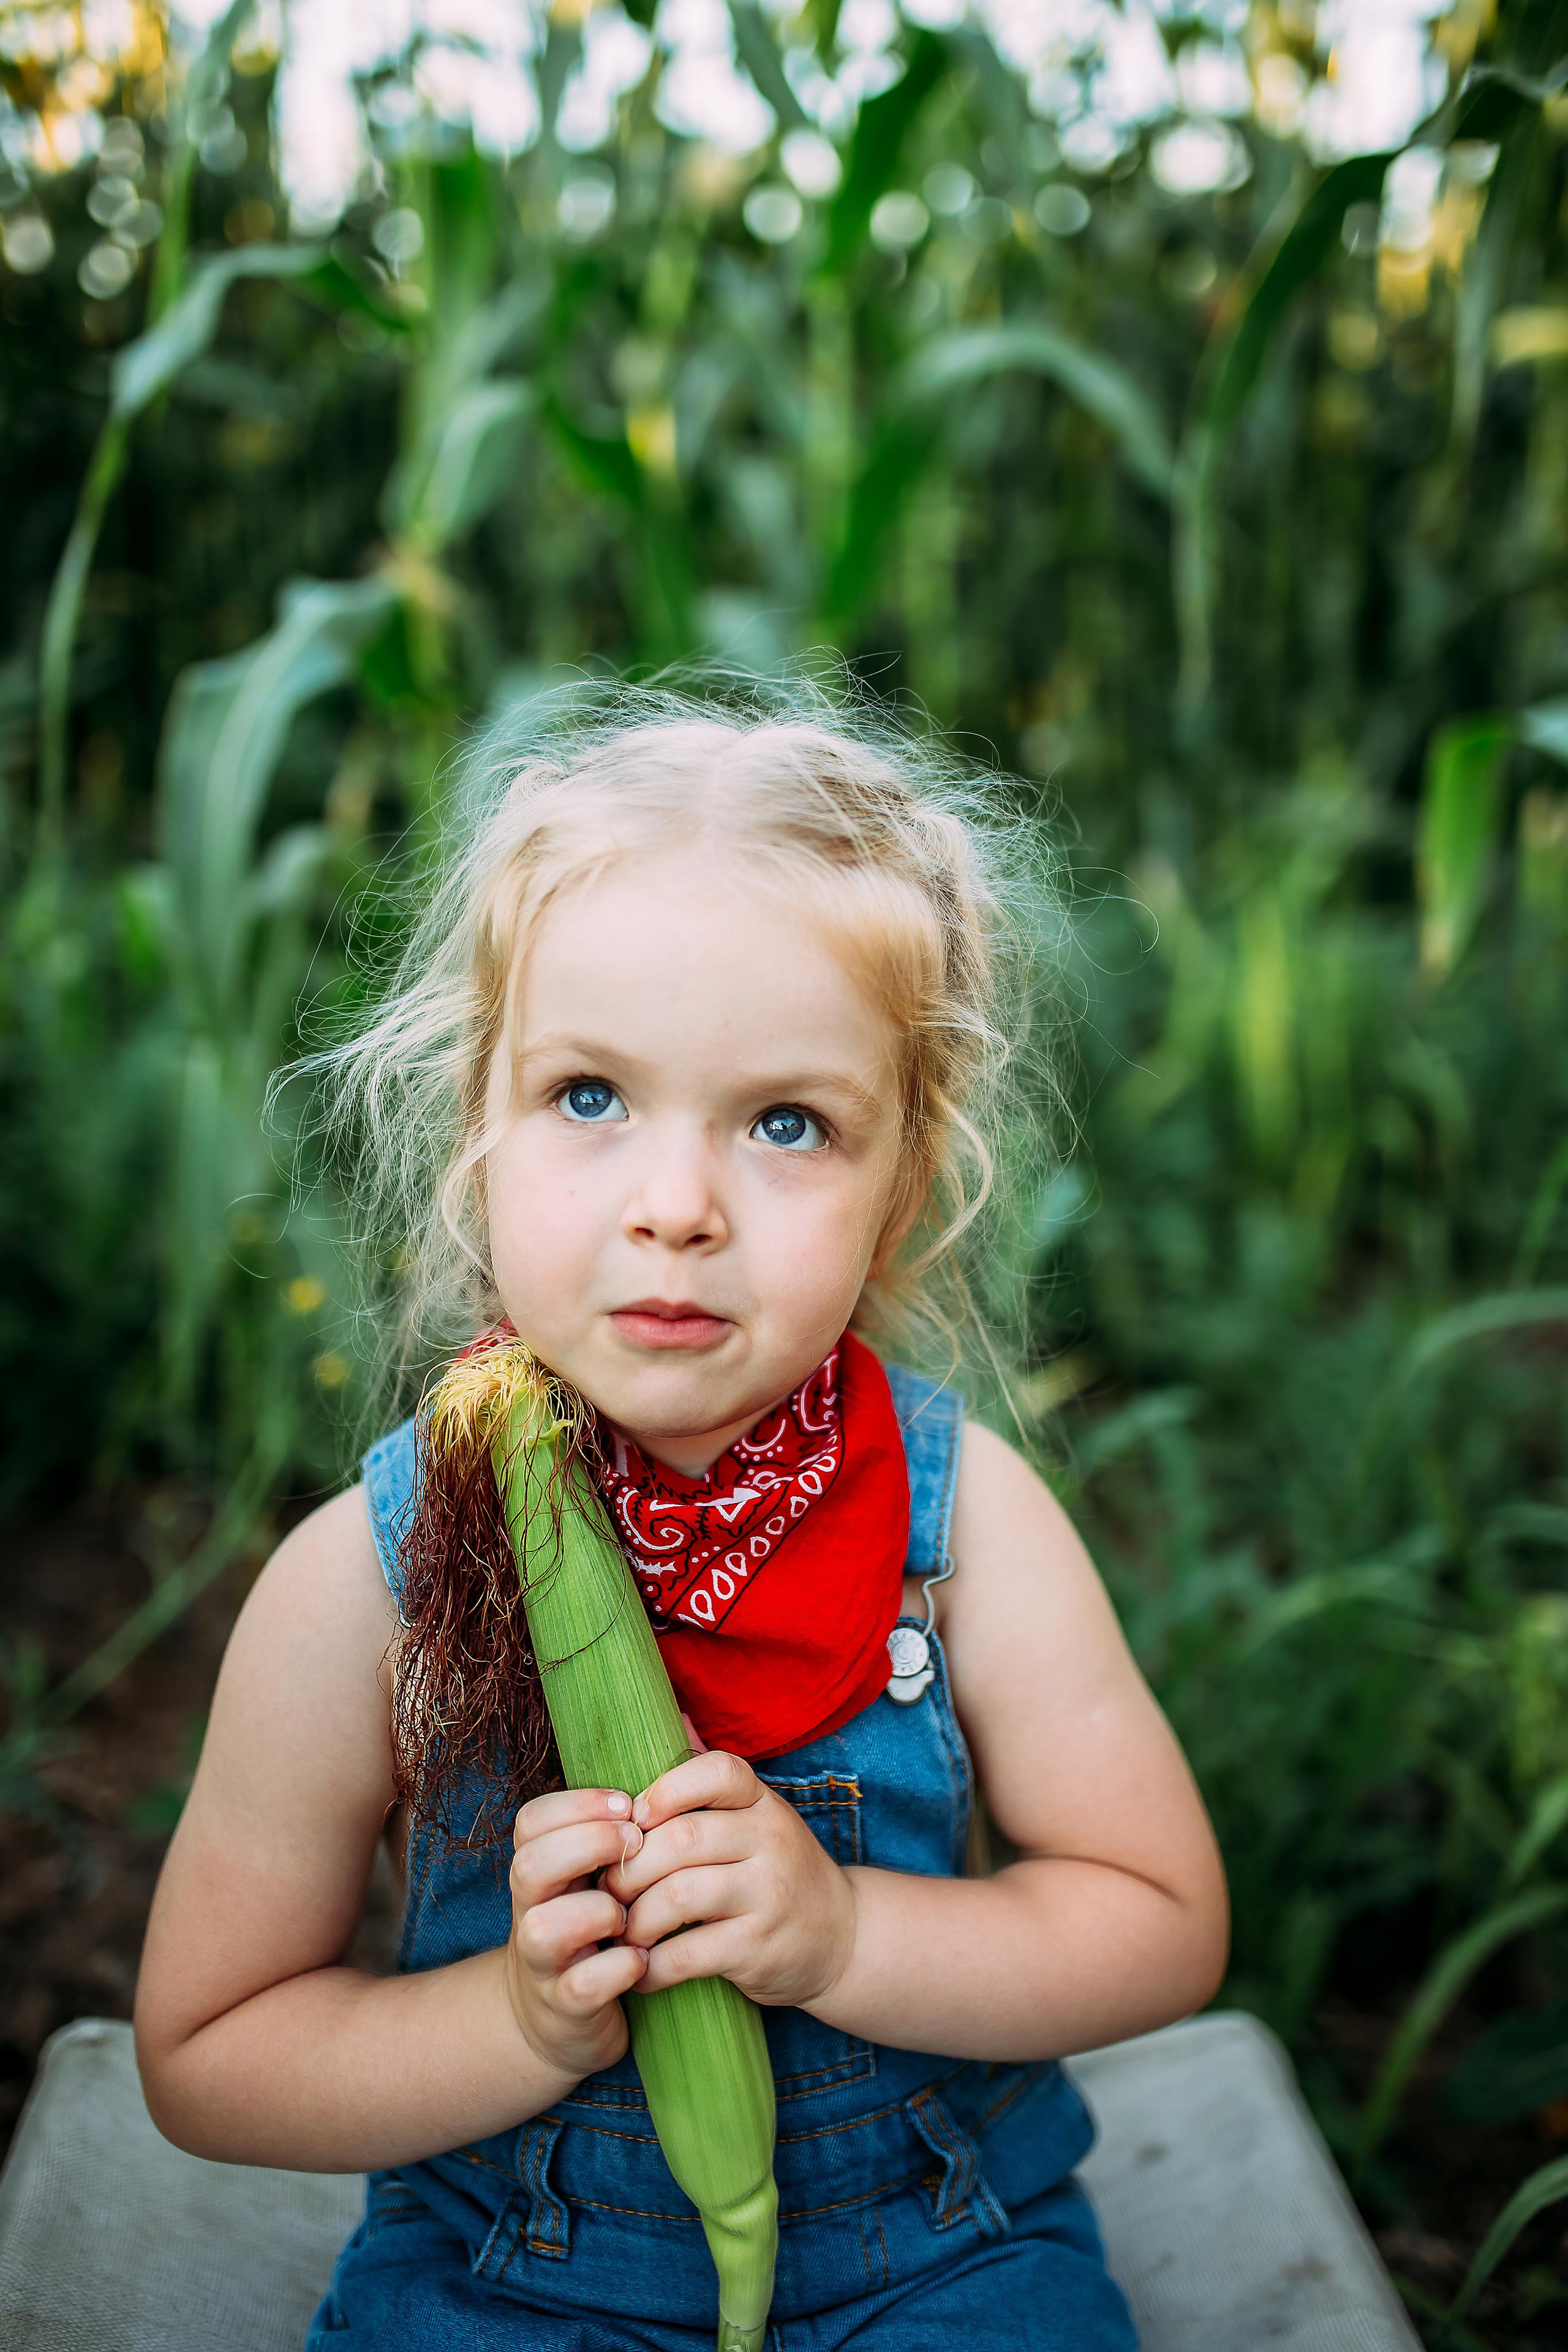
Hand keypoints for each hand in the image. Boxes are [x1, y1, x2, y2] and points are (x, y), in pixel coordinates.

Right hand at [503, 1788, 649, 2080]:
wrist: (564, 2015)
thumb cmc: (597, 1924)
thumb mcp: (599, 1868)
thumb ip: (629, 1811)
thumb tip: (682, 1727)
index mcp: (541, 1867)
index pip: (532, 1821)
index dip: (578, 1805)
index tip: (628, 1804)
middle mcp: (531, 1910)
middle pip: (528, 1865)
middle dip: (586, 1846)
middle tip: (636, 1843)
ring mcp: (543, 1962)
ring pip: (543, 1929)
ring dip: (595, 1913)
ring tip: (630, 1913)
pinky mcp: (566, 2007)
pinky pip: (582, 1985)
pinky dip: (617, 1970)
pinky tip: (643, 1960)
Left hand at [603, 1749, 857, 2007]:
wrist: (844, 1937)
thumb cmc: (779, 1871)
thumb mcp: (757, 1818)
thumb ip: (711, 1779)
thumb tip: (673, 1715)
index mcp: (763, 1803)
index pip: (717, 1771)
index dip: (666, 1789)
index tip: (635, 1817)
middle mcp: (771, 1841)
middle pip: (683, 1838)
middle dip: (630, 1865)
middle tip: (607, 1887)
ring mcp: (768, 1895)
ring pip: (680, 1895)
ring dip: (636, 1916)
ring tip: (621, 1928)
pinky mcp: (760, 1948)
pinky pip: (691, 1954)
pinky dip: (654, 1967)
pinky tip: (640, 1969)